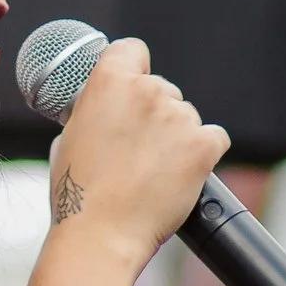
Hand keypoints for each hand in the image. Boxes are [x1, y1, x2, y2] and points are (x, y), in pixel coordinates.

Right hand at [44, 38, 229, 275]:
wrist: (101, 235)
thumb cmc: (78, 192)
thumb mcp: (71, 135)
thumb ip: (95, 110)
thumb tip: (108, 107)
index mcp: (109, 81)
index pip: (133, 50)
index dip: (133, 68)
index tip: (133, 87)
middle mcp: (148, 91)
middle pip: (163, 89)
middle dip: (155, 114)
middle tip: (138, 150)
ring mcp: (179, 117)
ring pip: (187, 116)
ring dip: (177, 136)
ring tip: (154, 171)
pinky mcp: (204, 145)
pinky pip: (215, 137)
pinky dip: (204, 153)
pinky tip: (183, 173)